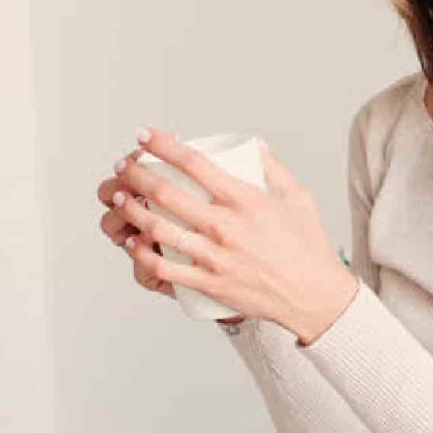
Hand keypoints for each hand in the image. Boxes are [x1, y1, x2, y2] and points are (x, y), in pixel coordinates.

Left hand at [104, 127, 358, 342]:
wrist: (313, 295)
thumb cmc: (308, 246)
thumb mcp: (298, 197)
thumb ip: (273, 168)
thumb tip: (253, 145)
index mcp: (246, 200)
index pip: (194, 163)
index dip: (163, 145)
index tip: (145, 136)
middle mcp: (226, 226)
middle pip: (165, 192)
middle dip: (136, 174)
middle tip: (123, 166)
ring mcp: (214, 256)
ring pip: (157, 229)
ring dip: (131, 210)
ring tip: (119, 197)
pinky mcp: (209, 282)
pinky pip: (164, 268)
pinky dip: (142, 253)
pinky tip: (132, 242)